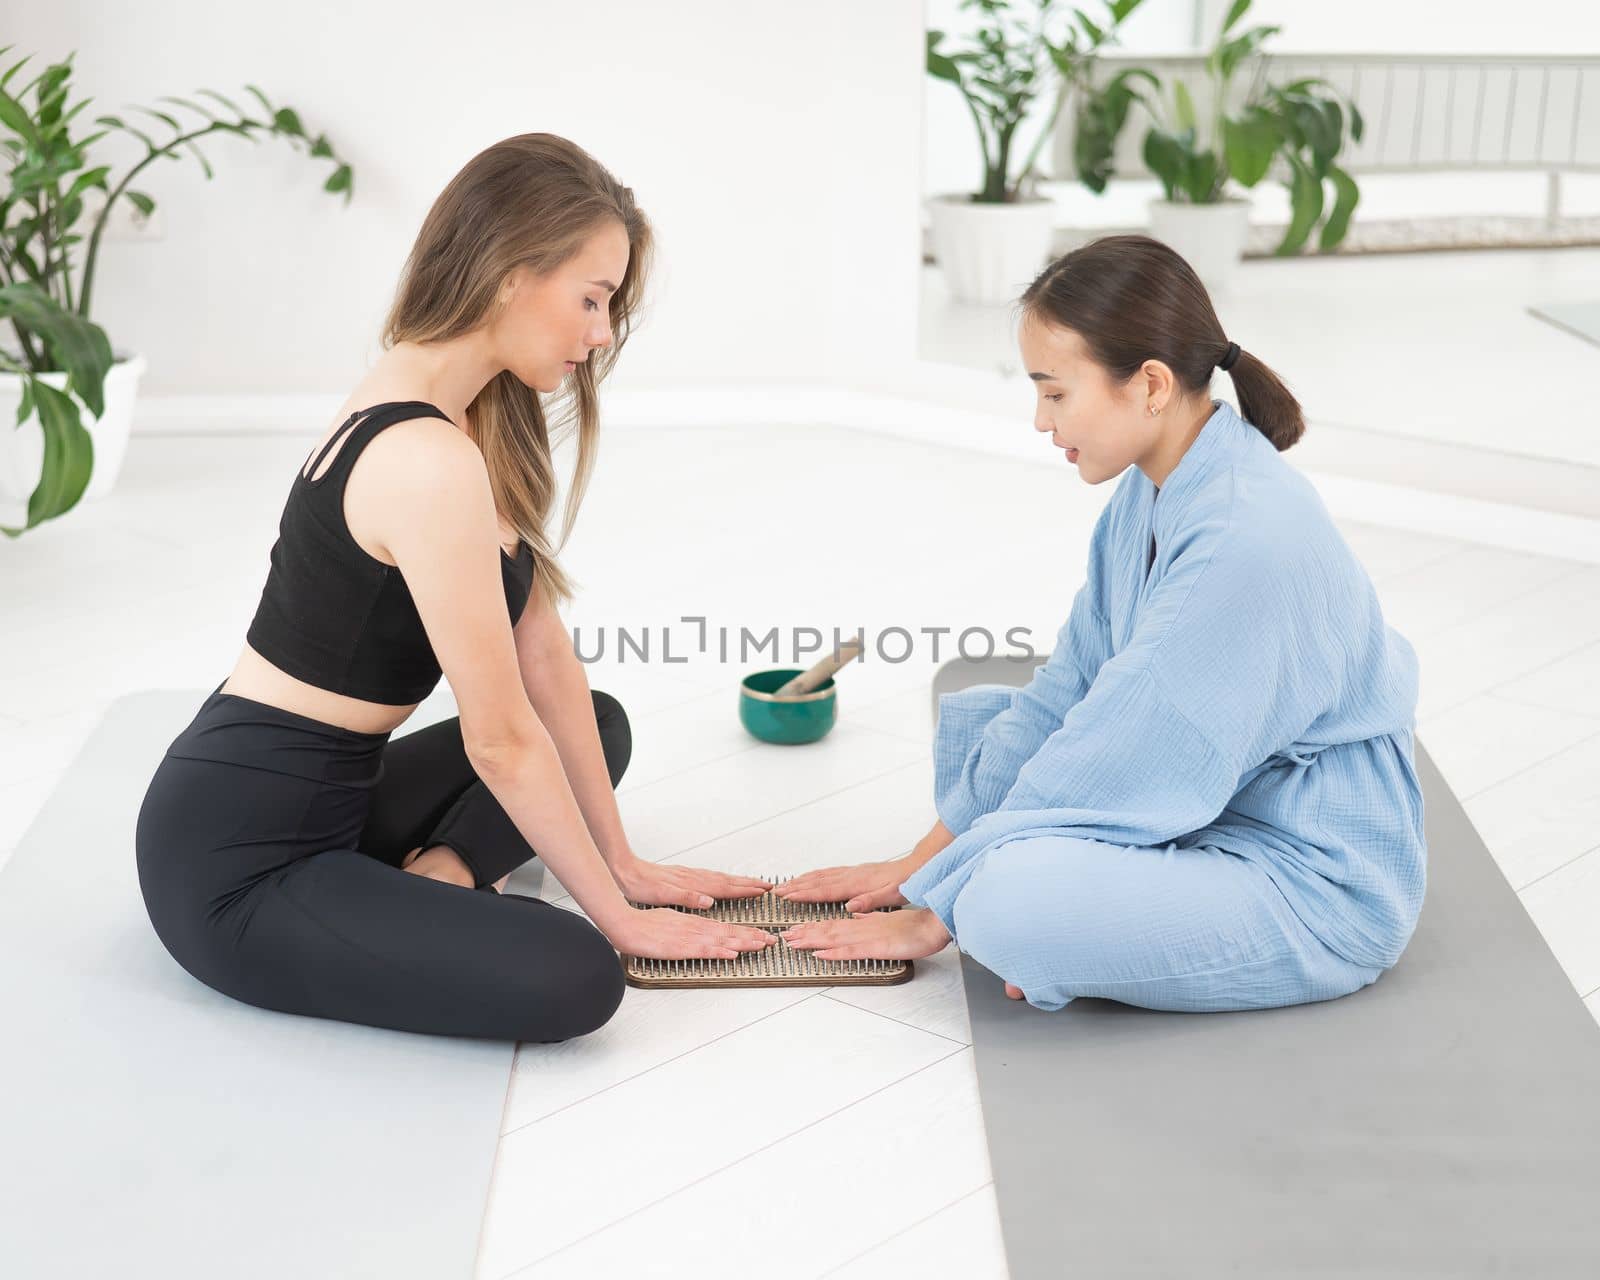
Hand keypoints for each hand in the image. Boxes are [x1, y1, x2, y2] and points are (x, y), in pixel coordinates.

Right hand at [607, 906, 777, 960]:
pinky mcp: (680, 947)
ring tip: (762, 945)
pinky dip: (719, 951)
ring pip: (722, 940)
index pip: (726, 927)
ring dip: (743, 943)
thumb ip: (687, 923)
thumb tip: (701, 929)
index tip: (761, 934)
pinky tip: (732, 954)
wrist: (625, 924)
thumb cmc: (645, 923)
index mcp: (695, 921)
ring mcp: (689, 937)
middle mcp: (696, 927)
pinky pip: (703, 950)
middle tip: (772, 940)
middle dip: (752, 936)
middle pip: (729, 932)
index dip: (745, 931)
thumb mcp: (671, 919)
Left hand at [613, 855, 771, 910]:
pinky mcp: (684, 877)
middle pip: (728, 881)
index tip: (762, 891)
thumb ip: (688, 897)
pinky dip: (723, 880)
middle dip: (748, 884)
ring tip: (752, 883)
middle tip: (767, 886)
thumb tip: (708, 902)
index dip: (745, 891)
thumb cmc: (643, 885)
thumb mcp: (663, 895)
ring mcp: (691, 876)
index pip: (726, 888)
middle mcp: (695, 879)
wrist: (627, 871)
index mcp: (694, 885)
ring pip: (721, 878)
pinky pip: (711, 878)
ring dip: (738, 881)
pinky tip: (723, 882)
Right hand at [774, 856, 913, 912]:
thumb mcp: (891, 896)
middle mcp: (852, 876)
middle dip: (796, 886)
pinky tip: (813, 877)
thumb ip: (870, 902)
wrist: (916, 867)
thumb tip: (850, 908)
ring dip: (803, 880)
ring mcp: (853, 872)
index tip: (787, 896)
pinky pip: (830, 872)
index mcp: (857, 884)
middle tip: (778, 891)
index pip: (825, 890)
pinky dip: (816, 875)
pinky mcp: (857, 871)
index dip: (804, 894)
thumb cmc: (905, 883)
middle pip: (818, 881)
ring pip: (822, 875)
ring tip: (788, 884)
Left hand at [780, 907, 949, 961]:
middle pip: (827, 929)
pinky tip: (819, 954)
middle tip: (783, 937)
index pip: (832, 924)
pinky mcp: (877, 946)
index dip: (811, 927)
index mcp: (863, 922)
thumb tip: (857, 915)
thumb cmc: (915, 925)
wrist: (935, 924)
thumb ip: (871, 917)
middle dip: (803, 933)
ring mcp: (868, 936)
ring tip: (792, 942)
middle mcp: (861, 927)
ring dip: (811, 940)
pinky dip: (833, 952)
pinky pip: (851, 951)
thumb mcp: (888, 920)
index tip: (794, 929)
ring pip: (833, 937)